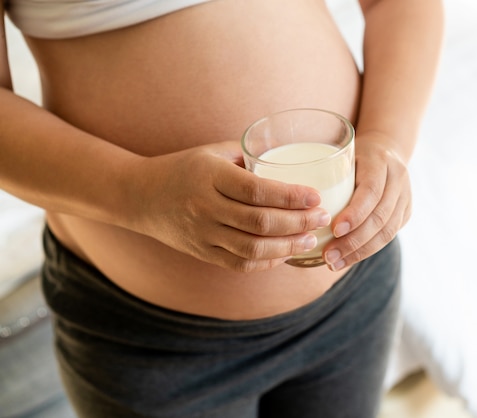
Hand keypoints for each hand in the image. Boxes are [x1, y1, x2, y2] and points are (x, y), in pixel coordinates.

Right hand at [127, 141, 330, 271]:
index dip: (291, 196)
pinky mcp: (201, 253)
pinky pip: (239, 264)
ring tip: (310, 239)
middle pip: (260, 222)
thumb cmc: (183, 168)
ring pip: (252, 249)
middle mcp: (205, 207)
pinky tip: (285, 253)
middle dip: (298, 222)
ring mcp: (202, 234)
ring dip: (287, 246)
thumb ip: (248, 156)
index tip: (316, 196)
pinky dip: (266, 262)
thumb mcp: (212, 152)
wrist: (139, 196)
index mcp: (209, 176)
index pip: (257, 191)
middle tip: (322, 217)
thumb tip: (291, 161)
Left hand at [322, 137, 411, 270]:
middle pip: (380, 217)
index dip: (355, 214)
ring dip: (359, 252)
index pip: (371, 191)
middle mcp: (398, 179)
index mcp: (380, 161)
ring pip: (387, 232)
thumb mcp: (339, 156)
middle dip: (354, 241)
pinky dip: (366, 251)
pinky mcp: (406, 212)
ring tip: (334, 263)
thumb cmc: (351, 154)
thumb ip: (324, 174)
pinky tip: (347, 259)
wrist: (386, 148)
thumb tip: (291, 204)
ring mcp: (406, 197)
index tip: (334, 230)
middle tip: (329, 255)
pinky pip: (388, 237)